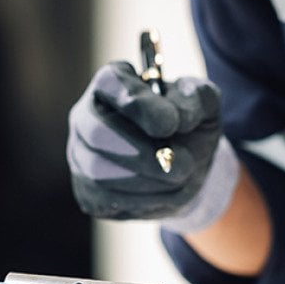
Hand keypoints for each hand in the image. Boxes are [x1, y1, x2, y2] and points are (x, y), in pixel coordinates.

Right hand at [66, 62, 236, 231]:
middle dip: (142, 153)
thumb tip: (180, 117)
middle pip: (96, 133)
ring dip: (150, 180)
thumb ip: (197, 99)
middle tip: (183, 164)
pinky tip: (166, 191)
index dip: (139, 104)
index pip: (111, 83)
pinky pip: (107, 201)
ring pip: (99, 173)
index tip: (171, 124)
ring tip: (182, 175)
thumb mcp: (203, 104)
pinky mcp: (87, 192)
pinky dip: (145, 200)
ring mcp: (81, 156)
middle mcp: (87, 116)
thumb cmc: (188, 127)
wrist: (184, 168)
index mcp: (112, 83)